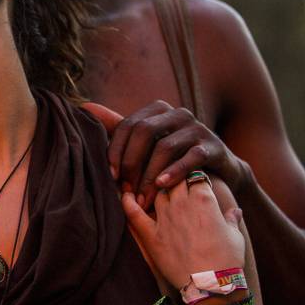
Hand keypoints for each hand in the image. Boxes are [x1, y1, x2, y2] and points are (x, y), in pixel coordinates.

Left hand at [84, 100, 247, 209]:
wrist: (218, 173)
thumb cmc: (173, 158)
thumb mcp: (146, 144)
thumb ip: (119, 129)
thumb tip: (85, 106)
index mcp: (158, 110)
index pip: (128, 125)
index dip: (116, 150)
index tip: (111, 176)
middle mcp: (178, 114)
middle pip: (144, 131)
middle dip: (131, 162)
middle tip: (126, 189)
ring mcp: (198, 128)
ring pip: (165, 147)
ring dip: (149, 175)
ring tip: (142, 198)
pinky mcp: (214, 146)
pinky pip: (191, 157)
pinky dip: (173, 172)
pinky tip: (161, 186)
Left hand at [120, 179, 244, 289]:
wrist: (209, 285)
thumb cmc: (227, 260)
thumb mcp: (236, 236)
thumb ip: (231, 219)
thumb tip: (235, 210)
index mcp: (204, 199)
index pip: (196, 176)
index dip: (196, 178)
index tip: (196, 182)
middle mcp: (182, 203)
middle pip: (174, 179)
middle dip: (176, 180)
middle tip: (177, 186)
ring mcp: (164, 217)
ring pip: (157, 192)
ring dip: (157, 190)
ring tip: (156, 190)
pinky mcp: (150, 233)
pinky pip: (134, 212)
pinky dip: (127, 202)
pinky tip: (125, 194)